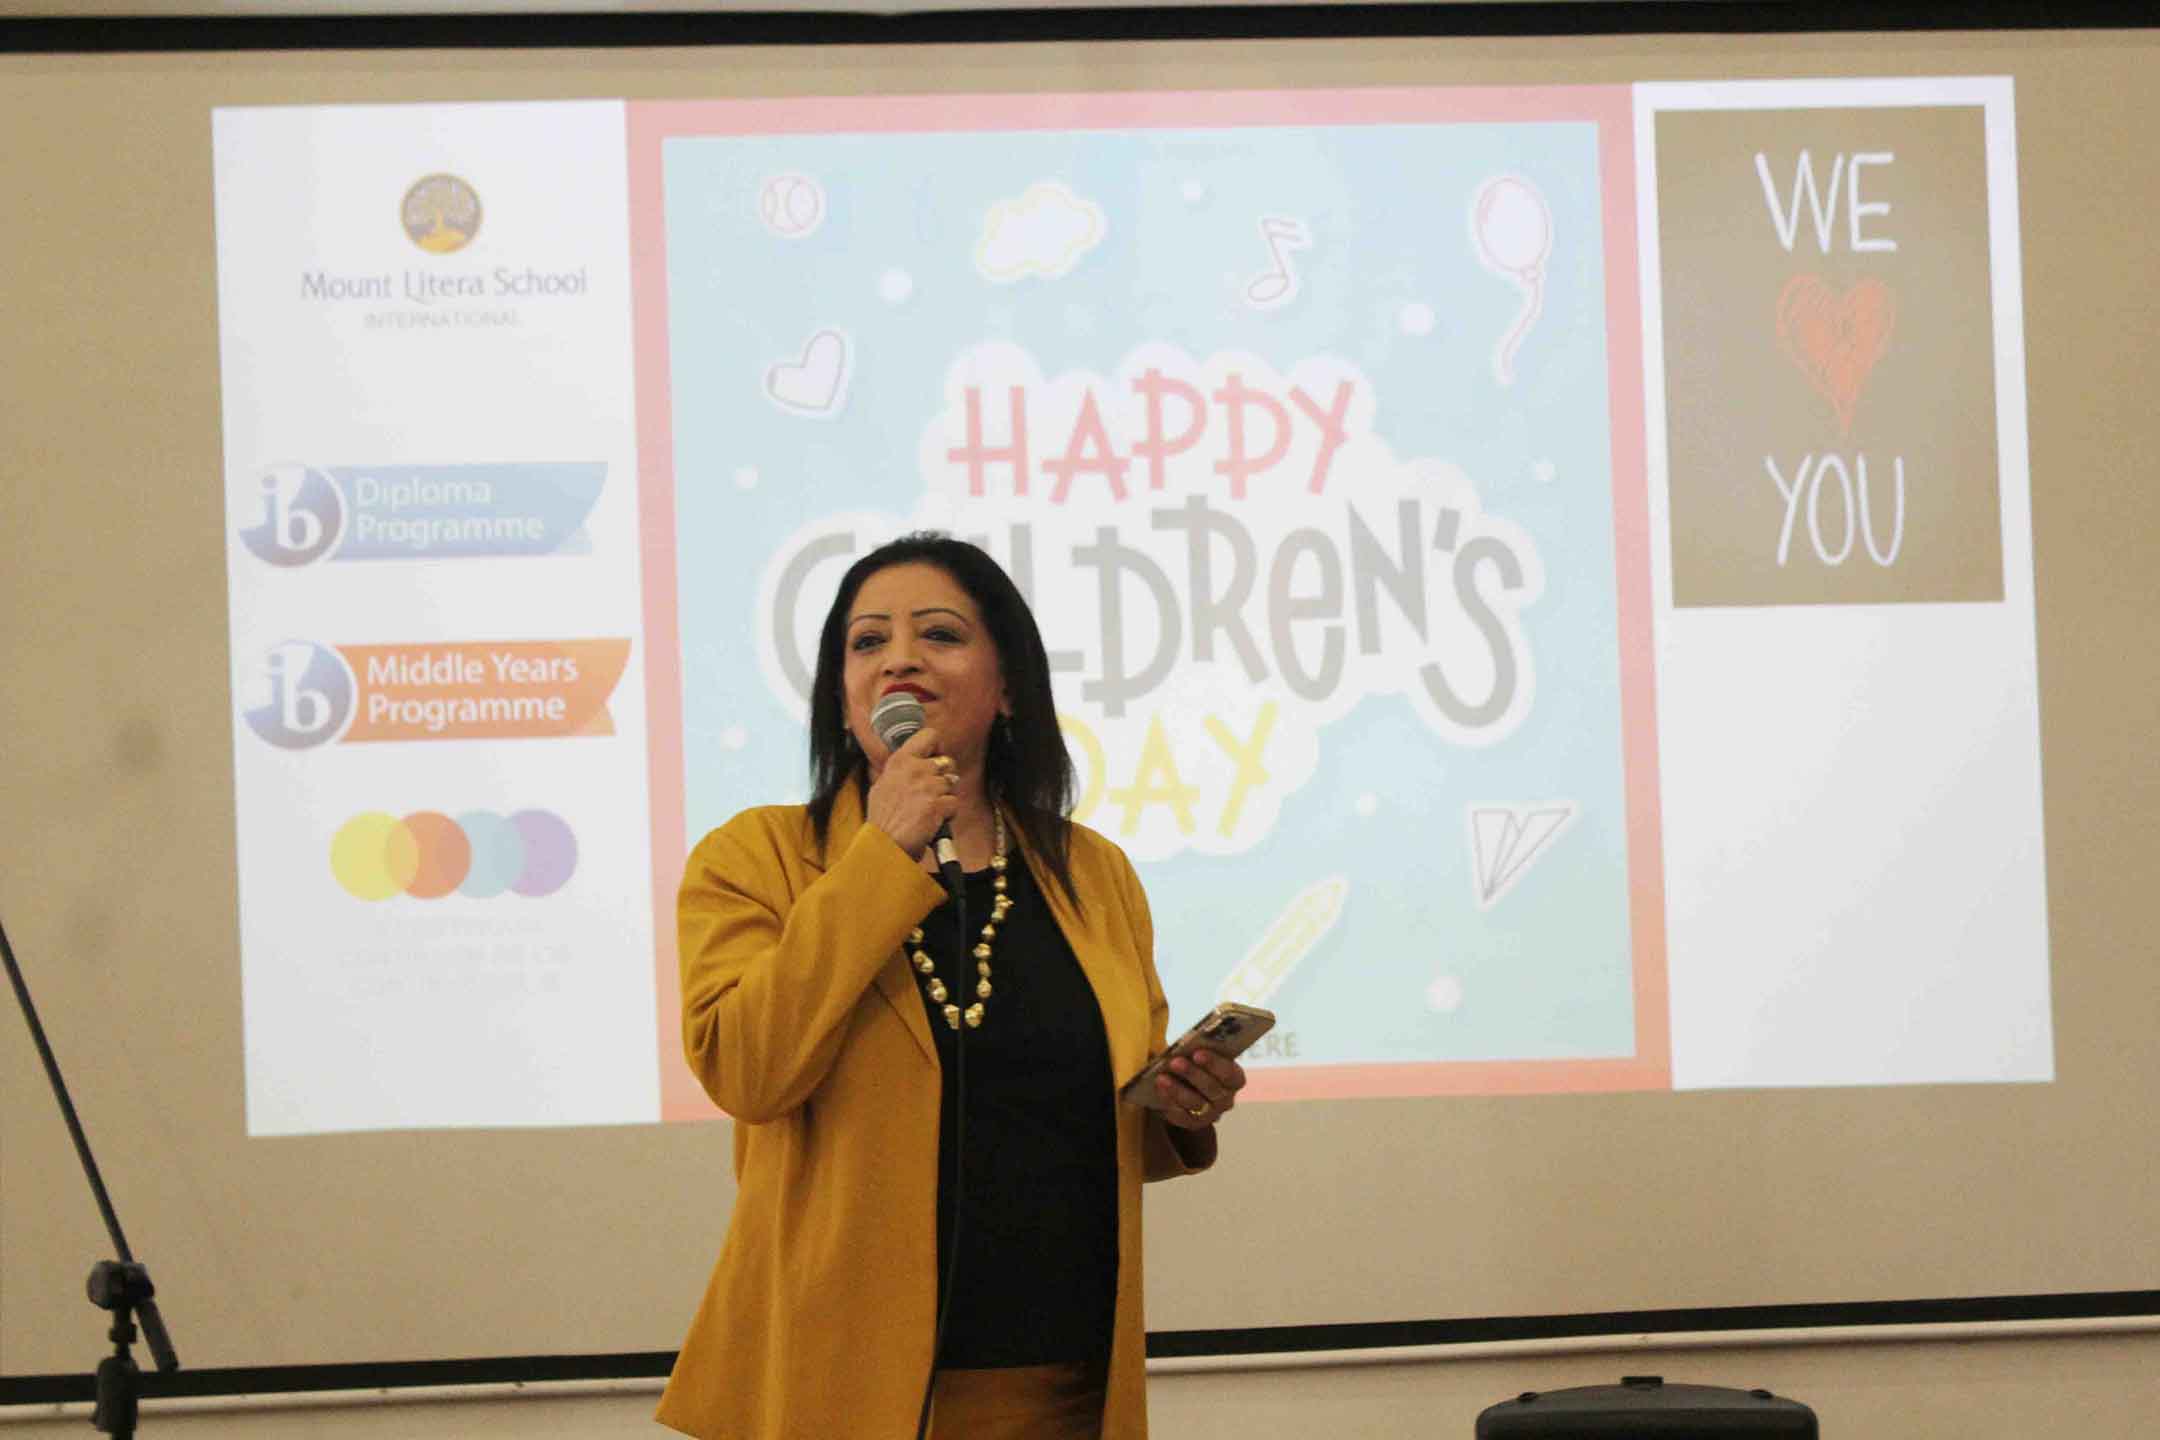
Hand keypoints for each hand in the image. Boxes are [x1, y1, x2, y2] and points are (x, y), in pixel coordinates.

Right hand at [865, 726, 959, 859]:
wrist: (884, 845)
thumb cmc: (882, 820)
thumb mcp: (883, 786)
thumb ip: (902, 771)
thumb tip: (916, 762)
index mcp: (900, 761)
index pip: (929, 735)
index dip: (938, 747)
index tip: (936, 757)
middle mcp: (914, 769)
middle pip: (947, 762)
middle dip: (944, 777)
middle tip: (932, 792)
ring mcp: (927, 786)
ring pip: (952, 784)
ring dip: (944, 797)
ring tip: (928, 810)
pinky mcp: (937, 805)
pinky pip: (955, 803)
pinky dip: (948, 814)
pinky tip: (933, 820)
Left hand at [1155, 1048, 1245, 1129]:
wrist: (1186, 1083)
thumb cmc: (1196, 1062)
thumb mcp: (1200, 1053)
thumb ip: (1197, 1050)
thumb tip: (1182, 1047)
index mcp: (1235, 1078)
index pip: (1230, 1074)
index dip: (1214, 1064)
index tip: (1197, 1053)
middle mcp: (1227, 1099)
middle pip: (1212, 1089)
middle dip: (1192, 1074)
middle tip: (1175, 1062)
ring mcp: (1212, 1114)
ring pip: (1196, 1103)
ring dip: (1177, 1089)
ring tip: (1162, 1077)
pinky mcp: (1194, 1123)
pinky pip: (1183, 1117)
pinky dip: (1170, 1102)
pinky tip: (1160, 1090)